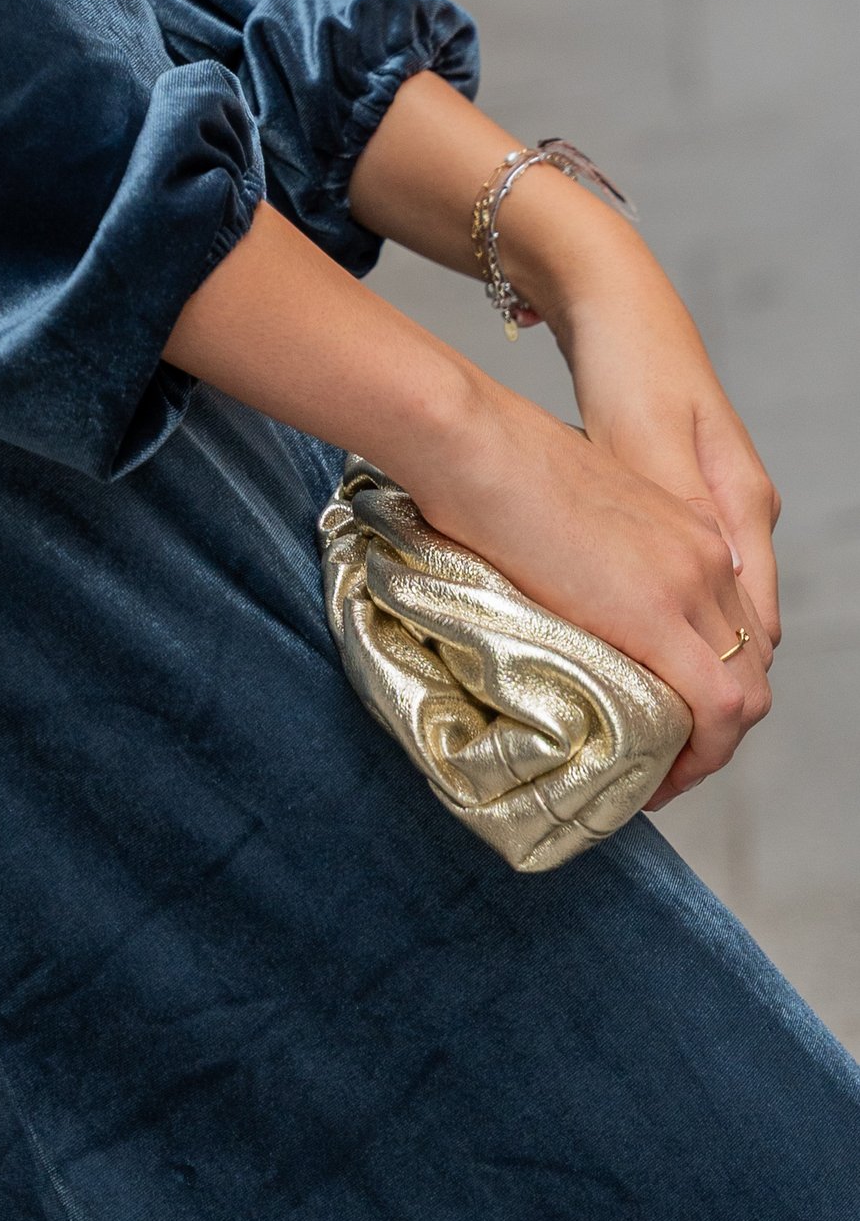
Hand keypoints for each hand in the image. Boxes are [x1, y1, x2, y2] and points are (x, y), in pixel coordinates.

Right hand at [164, 198, 773, 801]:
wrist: (471, 439)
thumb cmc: (489, 466)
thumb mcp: (566, 515)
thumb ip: (588, 559)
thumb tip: (557, 600)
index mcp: (687, 530)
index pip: (733, 629)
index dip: (711, 686)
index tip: (666, 721)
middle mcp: (707, 555)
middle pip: (748, 668)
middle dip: (716, 729)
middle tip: (663, 763)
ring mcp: (688, 583)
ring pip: (744, 695)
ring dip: (709, 750)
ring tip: (657, 781)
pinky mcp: (656, 614)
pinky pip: (712, 707)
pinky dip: (697, 754)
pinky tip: (655, 779)